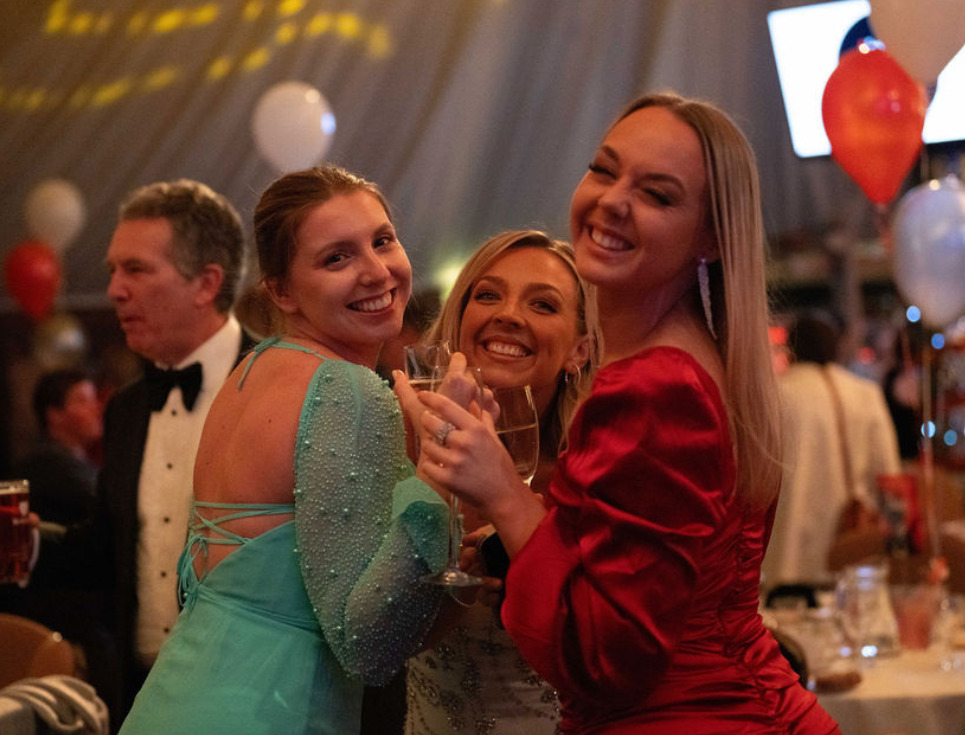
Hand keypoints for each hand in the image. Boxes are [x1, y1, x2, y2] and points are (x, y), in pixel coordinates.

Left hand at [416, 388, 521, 511]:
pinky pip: (428, 466)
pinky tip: (439, 466)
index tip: (422, 395)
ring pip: (427, 445)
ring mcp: (455, 461)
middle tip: (429, 424)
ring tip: (438, 450)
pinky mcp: (448, 479)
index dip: (431, 398)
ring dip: (430, 446)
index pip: (447, 407)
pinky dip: (430, 465)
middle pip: (431, 423)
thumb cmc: (499, 466)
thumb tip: (475, 402)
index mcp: (476, 429)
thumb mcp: (494, 438)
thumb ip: (482, 419)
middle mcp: (464, 442)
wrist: (503, 496)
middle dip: (427, 422)